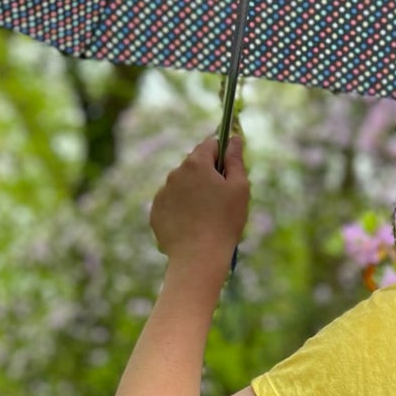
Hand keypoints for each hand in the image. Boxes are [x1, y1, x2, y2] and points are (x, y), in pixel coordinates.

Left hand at [148, 130, 248, 269]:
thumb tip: (234, 138)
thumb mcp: (239, 187)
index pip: (210, 145)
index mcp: (196, 164)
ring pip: (182, 185)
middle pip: (195, 165)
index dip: (222, 155)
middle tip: (221, 200)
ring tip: (206, 216)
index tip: (229, 172)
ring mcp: (163, 192)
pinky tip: (192, 225)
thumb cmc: (224, 221)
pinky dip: (181, 209)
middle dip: (208, 176)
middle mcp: (175, 173)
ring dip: (194, 192)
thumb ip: (236, 159)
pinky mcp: (156, 211)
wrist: (198, 257)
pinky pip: (172, 203)